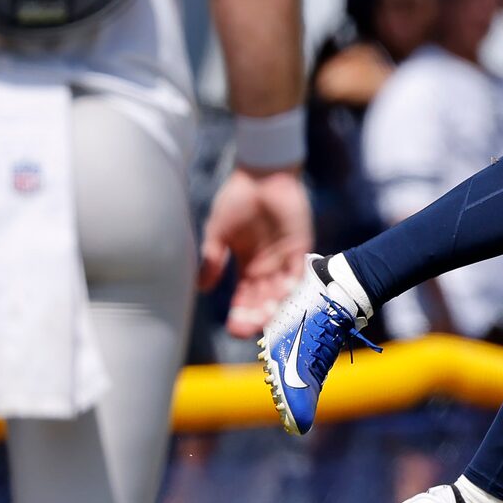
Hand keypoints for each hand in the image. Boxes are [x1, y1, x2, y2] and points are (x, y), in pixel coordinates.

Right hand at [198, 167, 312, 338]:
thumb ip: (212, 258)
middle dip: (257, 318)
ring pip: (281, 292)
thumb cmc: (237, 198)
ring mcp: (284, 258)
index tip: (233, 328)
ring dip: (275, 307)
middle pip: (264, 302)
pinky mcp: (299, 246)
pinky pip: (297, 271)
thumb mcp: (217, 232)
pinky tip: (283, 294)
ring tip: (266, 317)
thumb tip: (202, 288)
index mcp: (248, 267)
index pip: (244, 300)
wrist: (261, 172)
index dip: (240, 316)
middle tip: (250, 329)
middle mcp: (268, 268)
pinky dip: (292, 284)